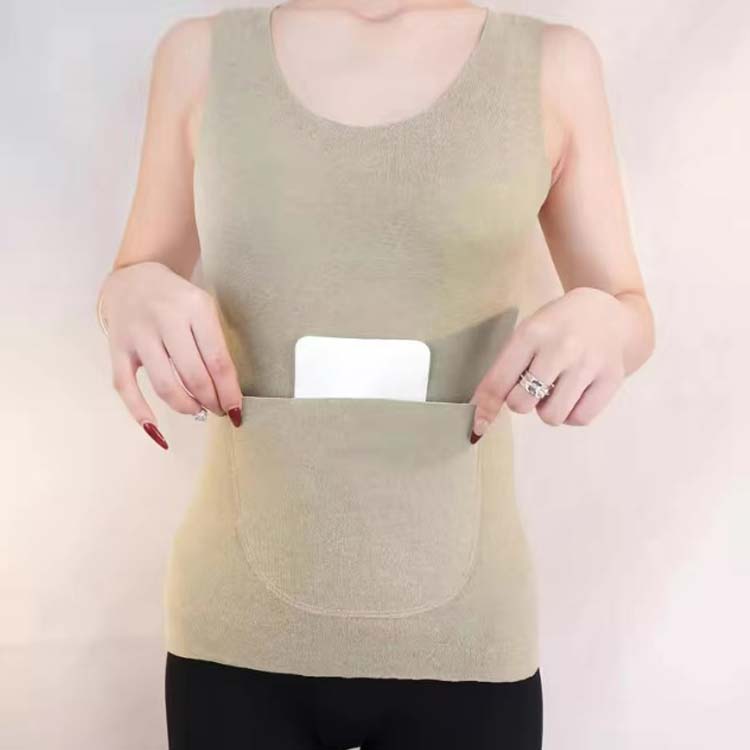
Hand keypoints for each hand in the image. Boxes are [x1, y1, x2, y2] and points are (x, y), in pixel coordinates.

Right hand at [97, 261, 242, 448]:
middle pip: (194, 376)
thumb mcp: (204, 309)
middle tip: (218, 410)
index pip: (218, 360)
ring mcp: (138, 334)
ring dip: (185, 406)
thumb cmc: (177, 299)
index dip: (229, 392)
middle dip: (210, 401)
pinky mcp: (117, 347)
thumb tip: (225, 392)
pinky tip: (156, 430)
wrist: (135, 276)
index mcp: (196, 307)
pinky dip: (140, 412)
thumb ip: (214, 344)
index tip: (235, 410)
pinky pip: (126, 386)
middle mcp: (166, 319)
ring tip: (197, 410)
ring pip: (165, 385)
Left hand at [469, 287, 629, 439]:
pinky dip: (572, 414)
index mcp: (531, 333)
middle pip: (522, 403)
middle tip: (531, 387)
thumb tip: (482, 413)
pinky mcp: (611, 378)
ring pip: (551, 416)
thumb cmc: (558, 328)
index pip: (499, 381)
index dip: (485, 406)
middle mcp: (561, 347)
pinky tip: (574, 394)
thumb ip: (505, 369)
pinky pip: (579, 419)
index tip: (479, 424)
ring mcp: (588, 363)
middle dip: (521, 402)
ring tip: (555, 389)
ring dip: (547, 409)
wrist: (610, 314)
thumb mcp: (528, 334)